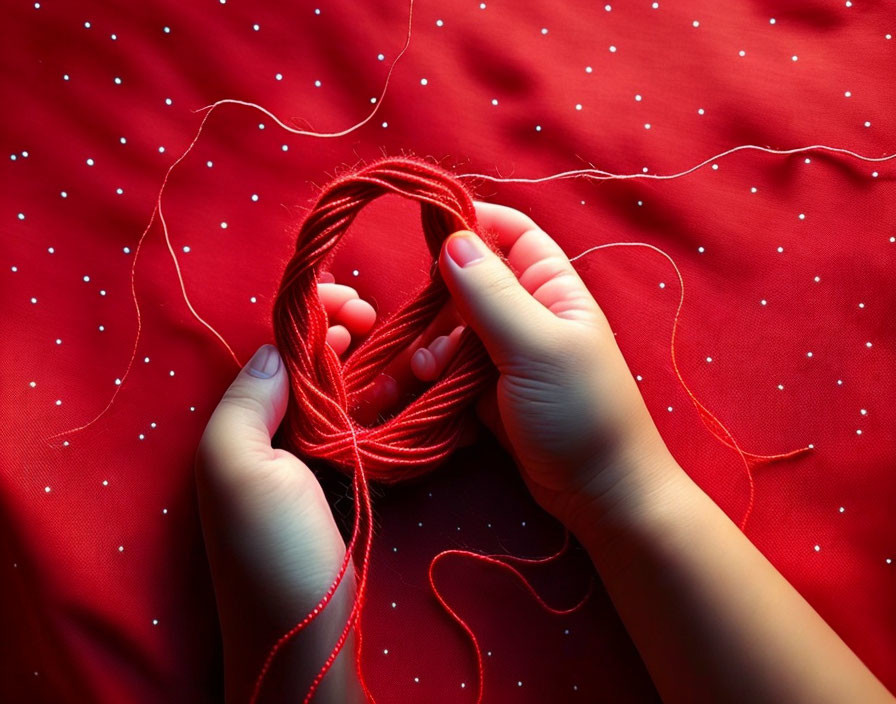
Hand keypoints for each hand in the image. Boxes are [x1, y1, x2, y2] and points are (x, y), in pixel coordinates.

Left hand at [194, 276, 384, 702]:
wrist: (307, 643)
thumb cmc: (271, 556)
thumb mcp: (239, 471)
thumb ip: (247, 401)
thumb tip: (274, 348)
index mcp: (240, 427)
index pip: (272, 349)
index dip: (308, 315)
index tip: (352, 302)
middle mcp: (270, 439)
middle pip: (306, 365)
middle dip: (340, 330)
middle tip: (376, 318)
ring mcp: (307, 466)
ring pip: (337, 395)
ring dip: (366, 363)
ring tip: (396, 350)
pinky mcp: (341, 490)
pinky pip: (359, 431)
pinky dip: (379, 405)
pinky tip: (401, 393)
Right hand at [414, 201, 682, 535]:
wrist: (601, 496)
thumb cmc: (580, 413)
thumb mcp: (537, 347)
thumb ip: (492, 294)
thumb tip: (452, 238)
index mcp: (551, 288)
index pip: (510, 233)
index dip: (470, 224)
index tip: (424, 233)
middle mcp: (528, 314)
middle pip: (467, 286)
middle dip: (437, 308)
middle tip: (423, 343)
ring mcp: (508, 355)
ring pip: (452, 332)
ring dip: (430, 351)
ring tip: (424, 377)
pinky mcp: (491, 392)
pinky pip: (452, 373)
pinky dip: (434, 383)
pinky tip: (421, 398)